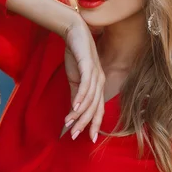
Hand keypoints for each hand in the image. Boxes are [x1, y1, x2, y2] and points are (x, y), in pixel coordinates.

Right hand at [63, 21, 104, 141]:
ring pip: (90, 100)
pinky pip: (86, 86)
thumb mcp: (75, 79)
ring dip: (80, 114)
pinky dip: (80, 98)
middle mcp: (100, 82)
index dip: (94, 124)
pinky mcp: (89, 66)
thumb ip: (76, 95)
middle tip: (75, 136)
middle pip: (95, 108)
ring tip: (70, 125)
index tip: (88, 138)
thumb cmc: (76, 55)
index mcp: (98, 86)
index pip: (98, 109)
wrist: (74, 32)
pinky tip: (74, 108)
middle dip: (85, 124)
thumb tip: (74, 112)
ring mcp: (96, 74)